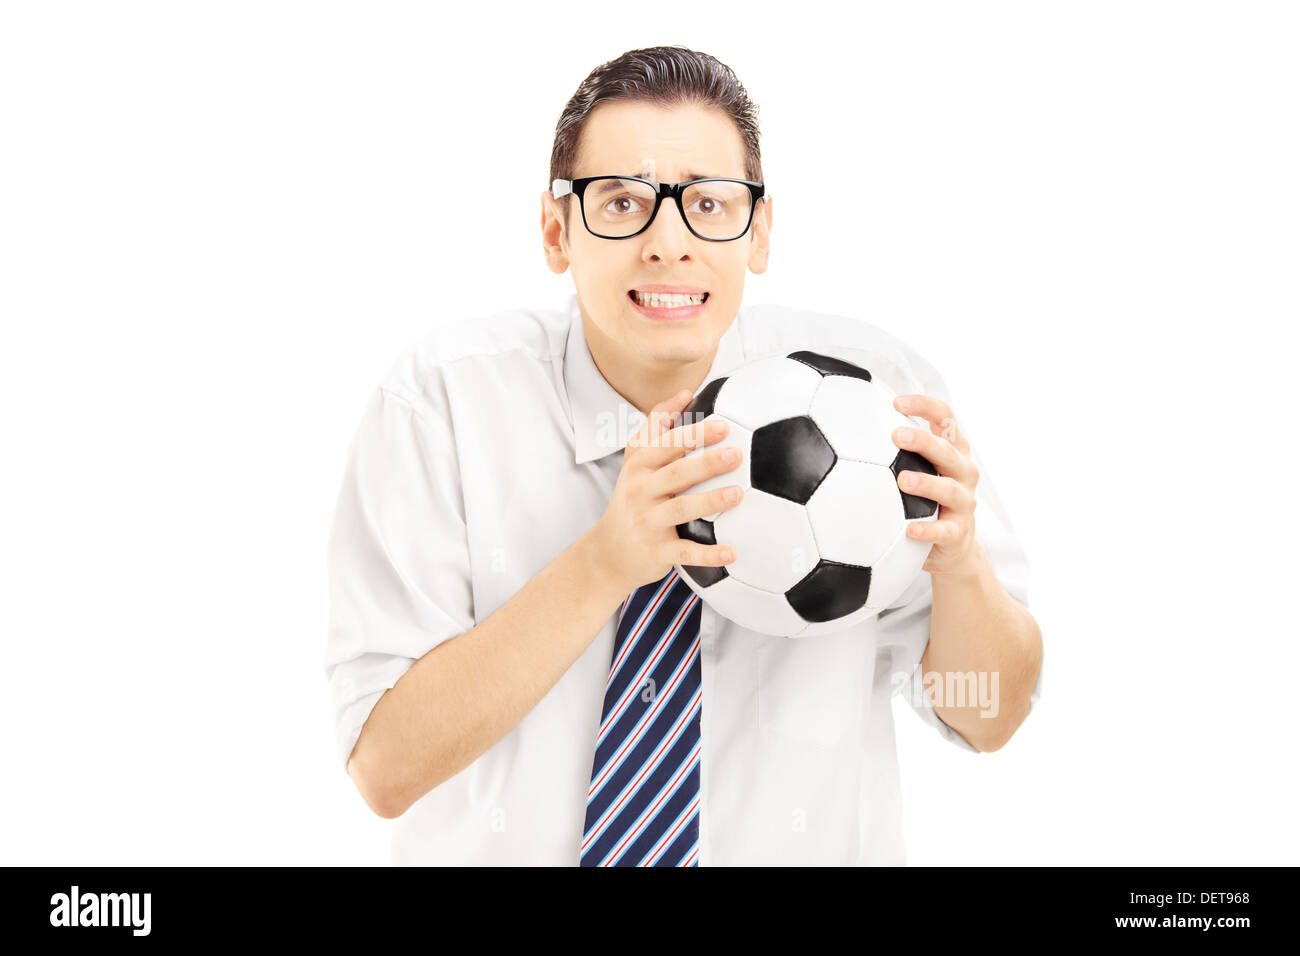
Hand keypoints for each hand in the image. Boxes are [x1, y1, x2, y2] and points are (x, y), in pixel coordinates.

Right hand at [587, 388, 744, 593]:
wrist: (608, 552)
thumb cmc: (632, 498)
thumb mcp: (635, 460)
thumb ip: (656, 426)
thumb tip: (685, 392)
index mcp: (640, 467)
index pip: (666, 445)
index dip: (693, 434)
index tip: (723, 425)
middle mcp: (641, 492)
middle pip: (676, 474)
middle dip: (706, 463)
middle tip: (736, 454)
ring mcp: (648, 522)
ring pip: (681, 509)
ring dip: (710, 501)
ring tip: (737, 494)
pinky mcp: (657, 552)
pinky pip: (685, 552)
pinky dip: (708, 554)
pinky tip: (733, 552)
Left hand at [891, 393, 981, 575]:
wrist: (953, 546)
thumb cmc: (927, 498)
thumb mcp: (917, 468)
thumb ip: (892, 449)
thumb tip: (845, 424)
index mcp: (952, 450)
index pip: (945, 418)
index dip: (925, 406)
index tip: (897, 402)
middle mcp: (962, 472)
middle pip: (947, 450)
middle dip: (923, 441)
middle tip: (896, 435)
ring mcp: (963, 502)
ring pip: (949, 489)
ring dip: (927, 483)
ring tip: (903, 480)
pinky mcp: (958, 532)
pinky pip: (944, 531)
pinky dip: (928, 530)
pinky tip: (909, 530)